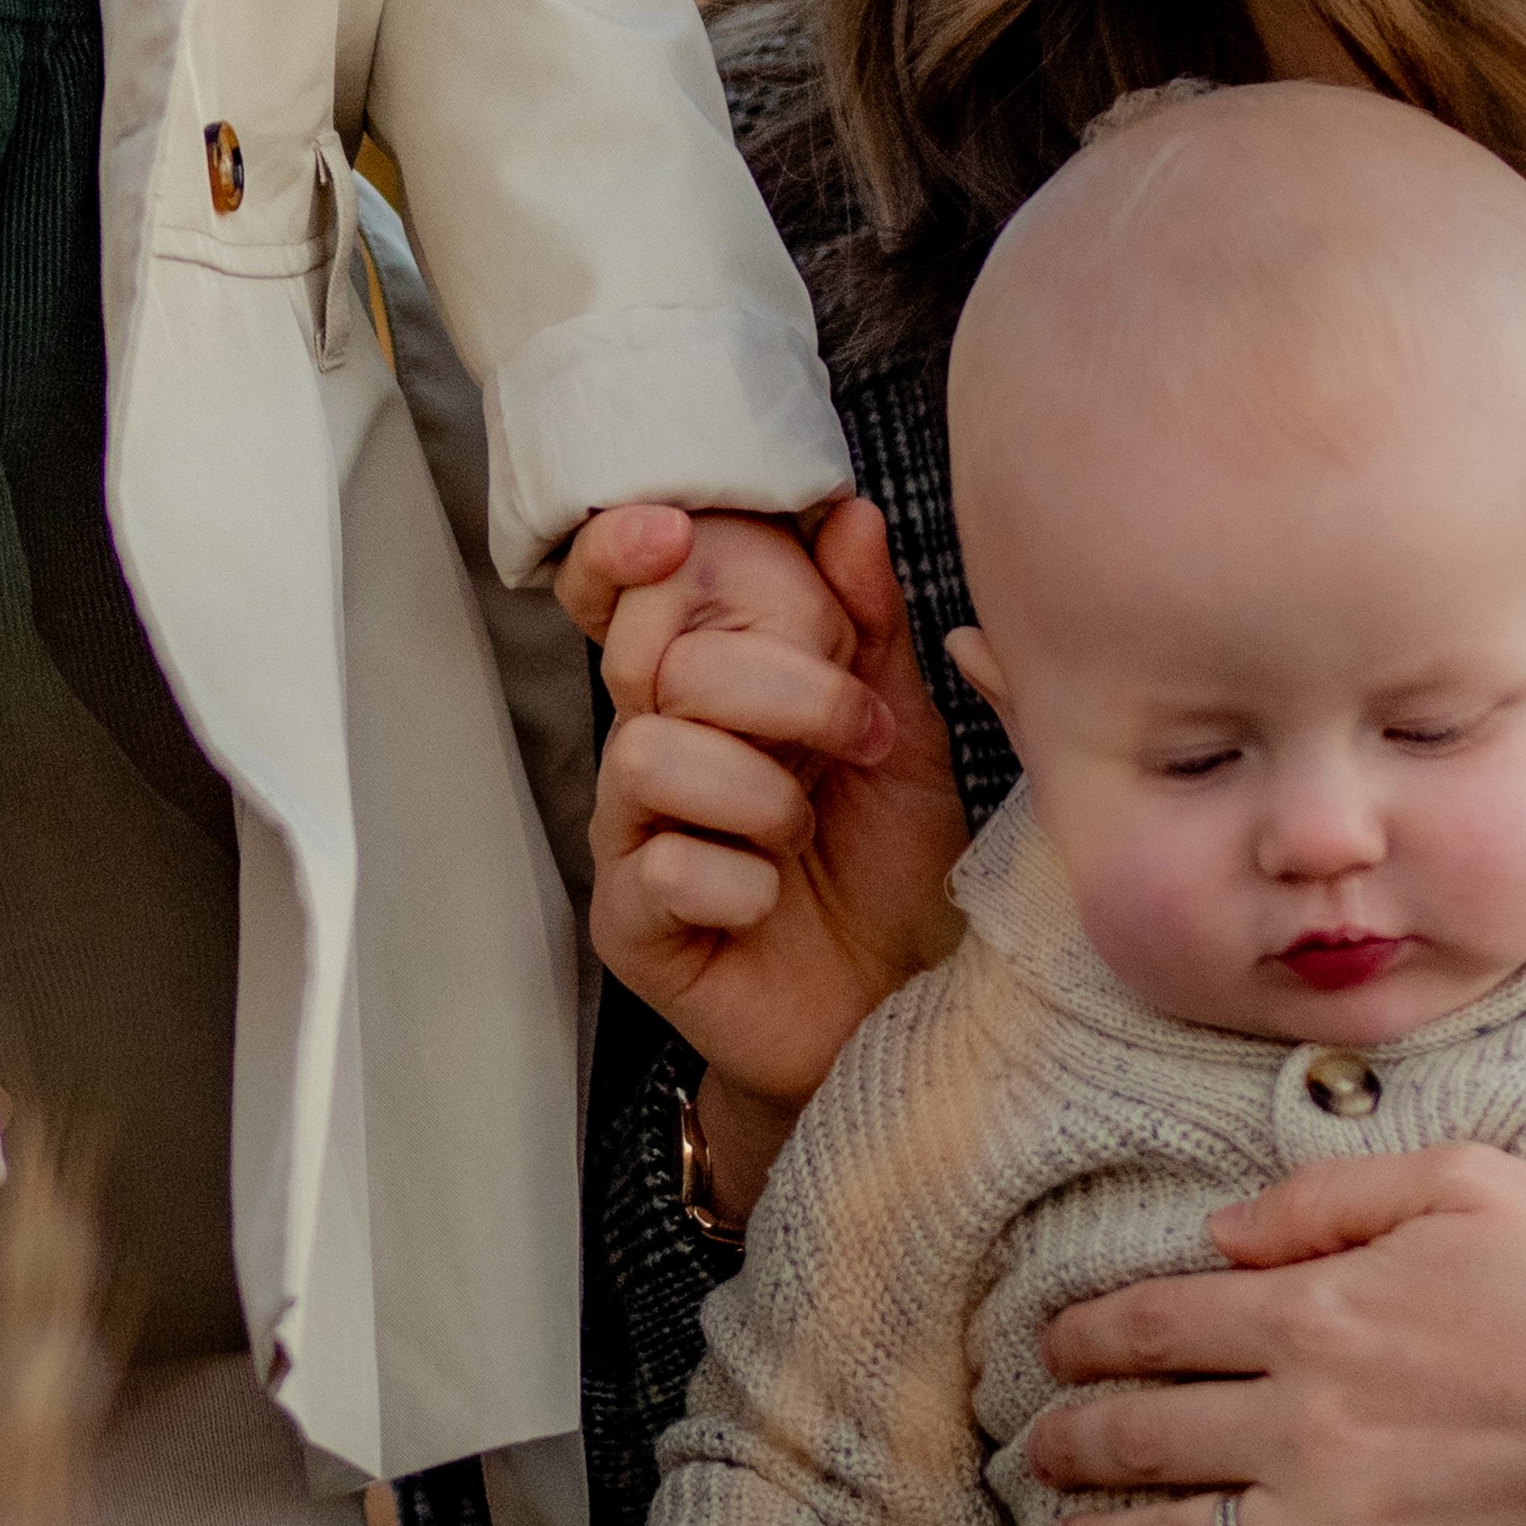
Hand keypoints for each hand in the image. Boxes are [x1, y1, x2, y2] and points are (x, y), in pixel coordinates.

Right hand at [555, 490, 968, 1127]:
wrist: (902, 1007)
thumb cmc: (898, 869)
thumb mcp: (905, 737)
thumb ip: (872, 630)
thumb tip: (850, 518)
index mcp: (705, 693)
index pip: (620, 597)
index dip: (620, 553)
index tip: (674, 530)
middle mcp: (653, 753)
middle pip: (653, 662)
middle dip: (777, 685)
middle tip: (858, 735)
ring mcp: (632, 841)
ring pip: (645, 755)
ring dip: (757, 790)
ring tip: (805, 831)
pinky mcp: (633, 928)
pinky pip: (661, 870)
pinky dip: (739, 880)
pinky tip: (771, 901)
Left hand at [1024, 1145, 1525, 1525]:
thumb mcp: (1464, 1181)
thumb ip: (1324, 1199)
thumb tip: (1215, 1236)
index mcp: (1316, 1313)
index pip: (1154, 1325)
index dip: (1088, 1336)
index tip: (1053, 1347)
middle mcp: (1303, 1422)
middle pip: (1142, 1433)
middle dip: (1071, 1438)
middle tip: (1036, 1445)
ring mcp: (1336, 1525)